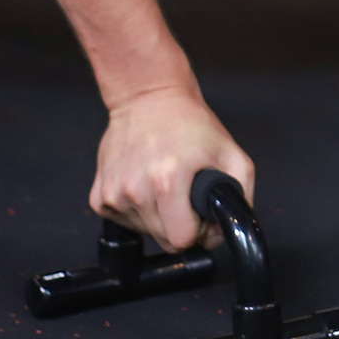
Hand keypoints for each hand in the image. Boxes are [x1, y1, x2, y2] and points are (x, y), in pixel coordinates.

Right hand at [91, 83, 254, 252]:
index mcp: (167, 180)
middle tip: (184, 193)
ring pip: (144, 232)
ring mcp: (113, 193)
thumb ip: (240, 197)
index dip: (198, 230)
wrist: (148, 97)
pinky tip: (144, 183)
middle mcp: (135, 189)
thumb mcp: (231, 154)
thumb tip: (224, 231)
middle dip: (179, 223)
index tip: (199, 209)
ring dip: (157, 216)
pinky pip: (123, 222)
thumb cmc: (190, 123)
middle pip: (164, 240)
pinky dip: (136, 210)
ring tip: (163, 181)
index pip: (183, 240)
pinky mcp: (98, 195)